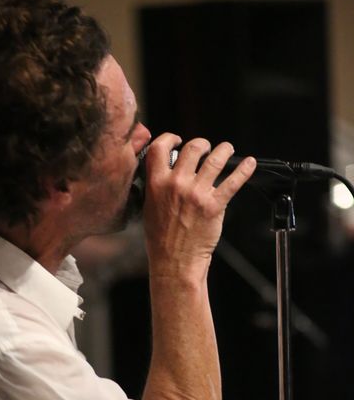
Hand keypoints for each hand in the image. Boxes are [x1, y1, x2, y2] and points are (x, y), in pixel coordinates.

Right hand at [143, 133, 255, 280]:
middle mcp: (176, 185)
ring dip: (224, 150)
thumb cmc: (161, 240)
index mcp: (156, 184)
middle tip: (206, 148)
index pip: (160, 147)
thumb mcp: (150, 208)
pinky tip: (249, 164)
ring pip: (215, 158)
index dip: (170, 138)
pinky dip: (244, 170)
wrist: (174, 262)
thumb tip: (167, 173)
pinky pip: (233, 181)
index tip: (177, 139)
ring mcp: (196, 194)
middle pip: (193, 148)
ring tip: (227, 150)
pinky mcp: (214, 205)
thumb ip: (158, 187)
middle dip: (203, 144)